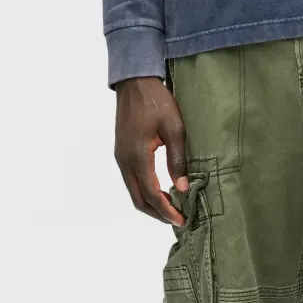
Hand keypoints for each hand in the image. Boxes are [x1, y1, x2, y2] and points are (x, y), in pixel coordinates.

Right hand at [114, 76, 190, 223]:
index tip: (181, 220)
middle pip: (138, 199)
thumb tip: (182, 188)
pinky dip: (144, 191)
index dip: (166, 210)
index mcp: (138, 157)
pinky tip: (159, 189)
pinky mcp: (121, 152)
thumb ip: (177, 159)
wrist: (135, 82)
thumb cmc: (157, 101)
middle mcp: (125, 161)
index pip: (151, 194)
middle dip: (157, 213)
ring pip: (133, 191)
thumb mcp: (174, 127)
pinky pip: (131, 180)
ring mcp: (120, 157)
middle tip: (177, 220)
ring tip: (170, 208)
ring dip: (150, 203)